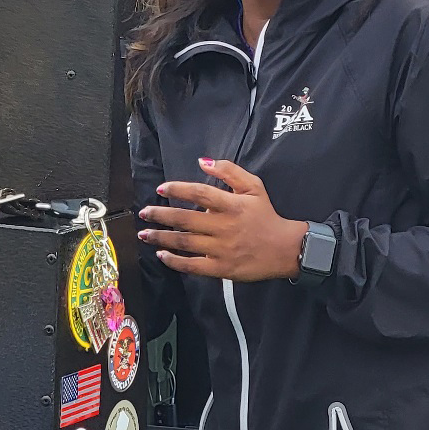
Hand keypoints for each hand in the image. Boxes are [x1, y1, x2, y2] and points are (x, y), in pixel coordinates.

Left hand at [138, 158, 307, 281]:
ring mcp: (221, 249)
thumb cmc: (266, 215)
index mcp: (231, 205)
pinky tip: (162, 255)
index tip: (161, 189)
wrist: (284, 248)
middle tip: (144, 213)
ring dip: (161, 237)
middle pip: (185, 219)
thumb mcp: (254, 186)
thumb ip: (229, 171)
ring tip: (145, 233)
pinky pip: (192, 266)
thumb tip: (202, 161)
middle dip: (160, 215)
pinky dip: (175, 261)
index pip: (199, 193)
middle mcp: (223, 226)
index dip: (177, 190)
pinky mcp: (221, 268)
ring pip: (184, 242)